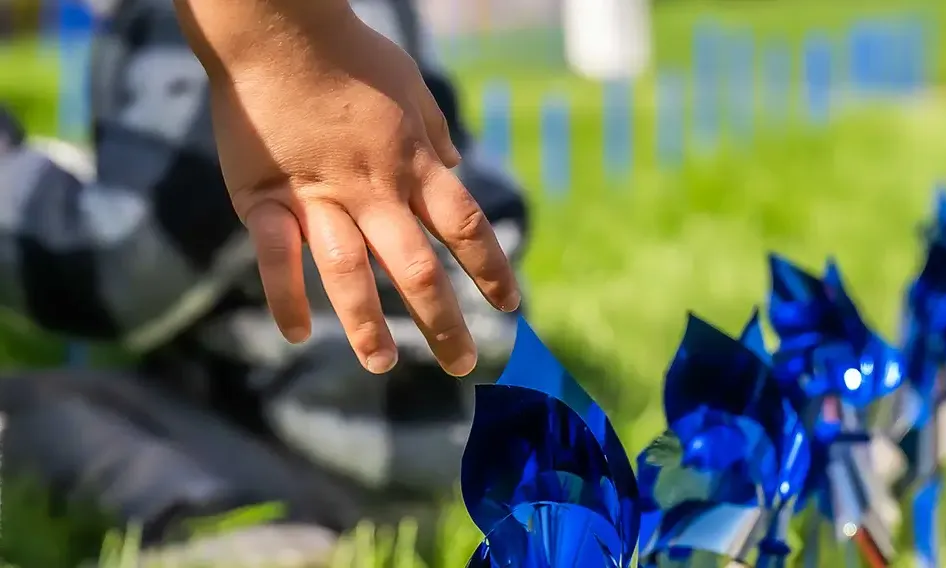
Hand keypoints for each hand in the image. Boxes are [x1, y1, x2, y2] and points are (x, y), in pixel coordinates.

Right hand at [179, 3, 519, 376]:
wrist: (278, 28)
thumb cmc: (349, 53)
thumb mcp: (411, 90)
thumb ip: (432, 135)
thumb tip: (452, 165)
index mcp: (414, 164)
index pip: (466, 228)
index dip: (491, 270)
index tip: (511, 308)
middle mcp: (374, 189)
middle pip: (417, 268)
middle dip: (443, 321)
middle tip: (462, 364)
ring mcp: (320, 195)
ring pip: (351, 273)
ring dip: (367, 326)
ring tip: (380, 365)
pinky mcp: (266, 196)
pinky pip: (278, 256)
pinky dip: (287, 297)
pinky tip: (299, 333)